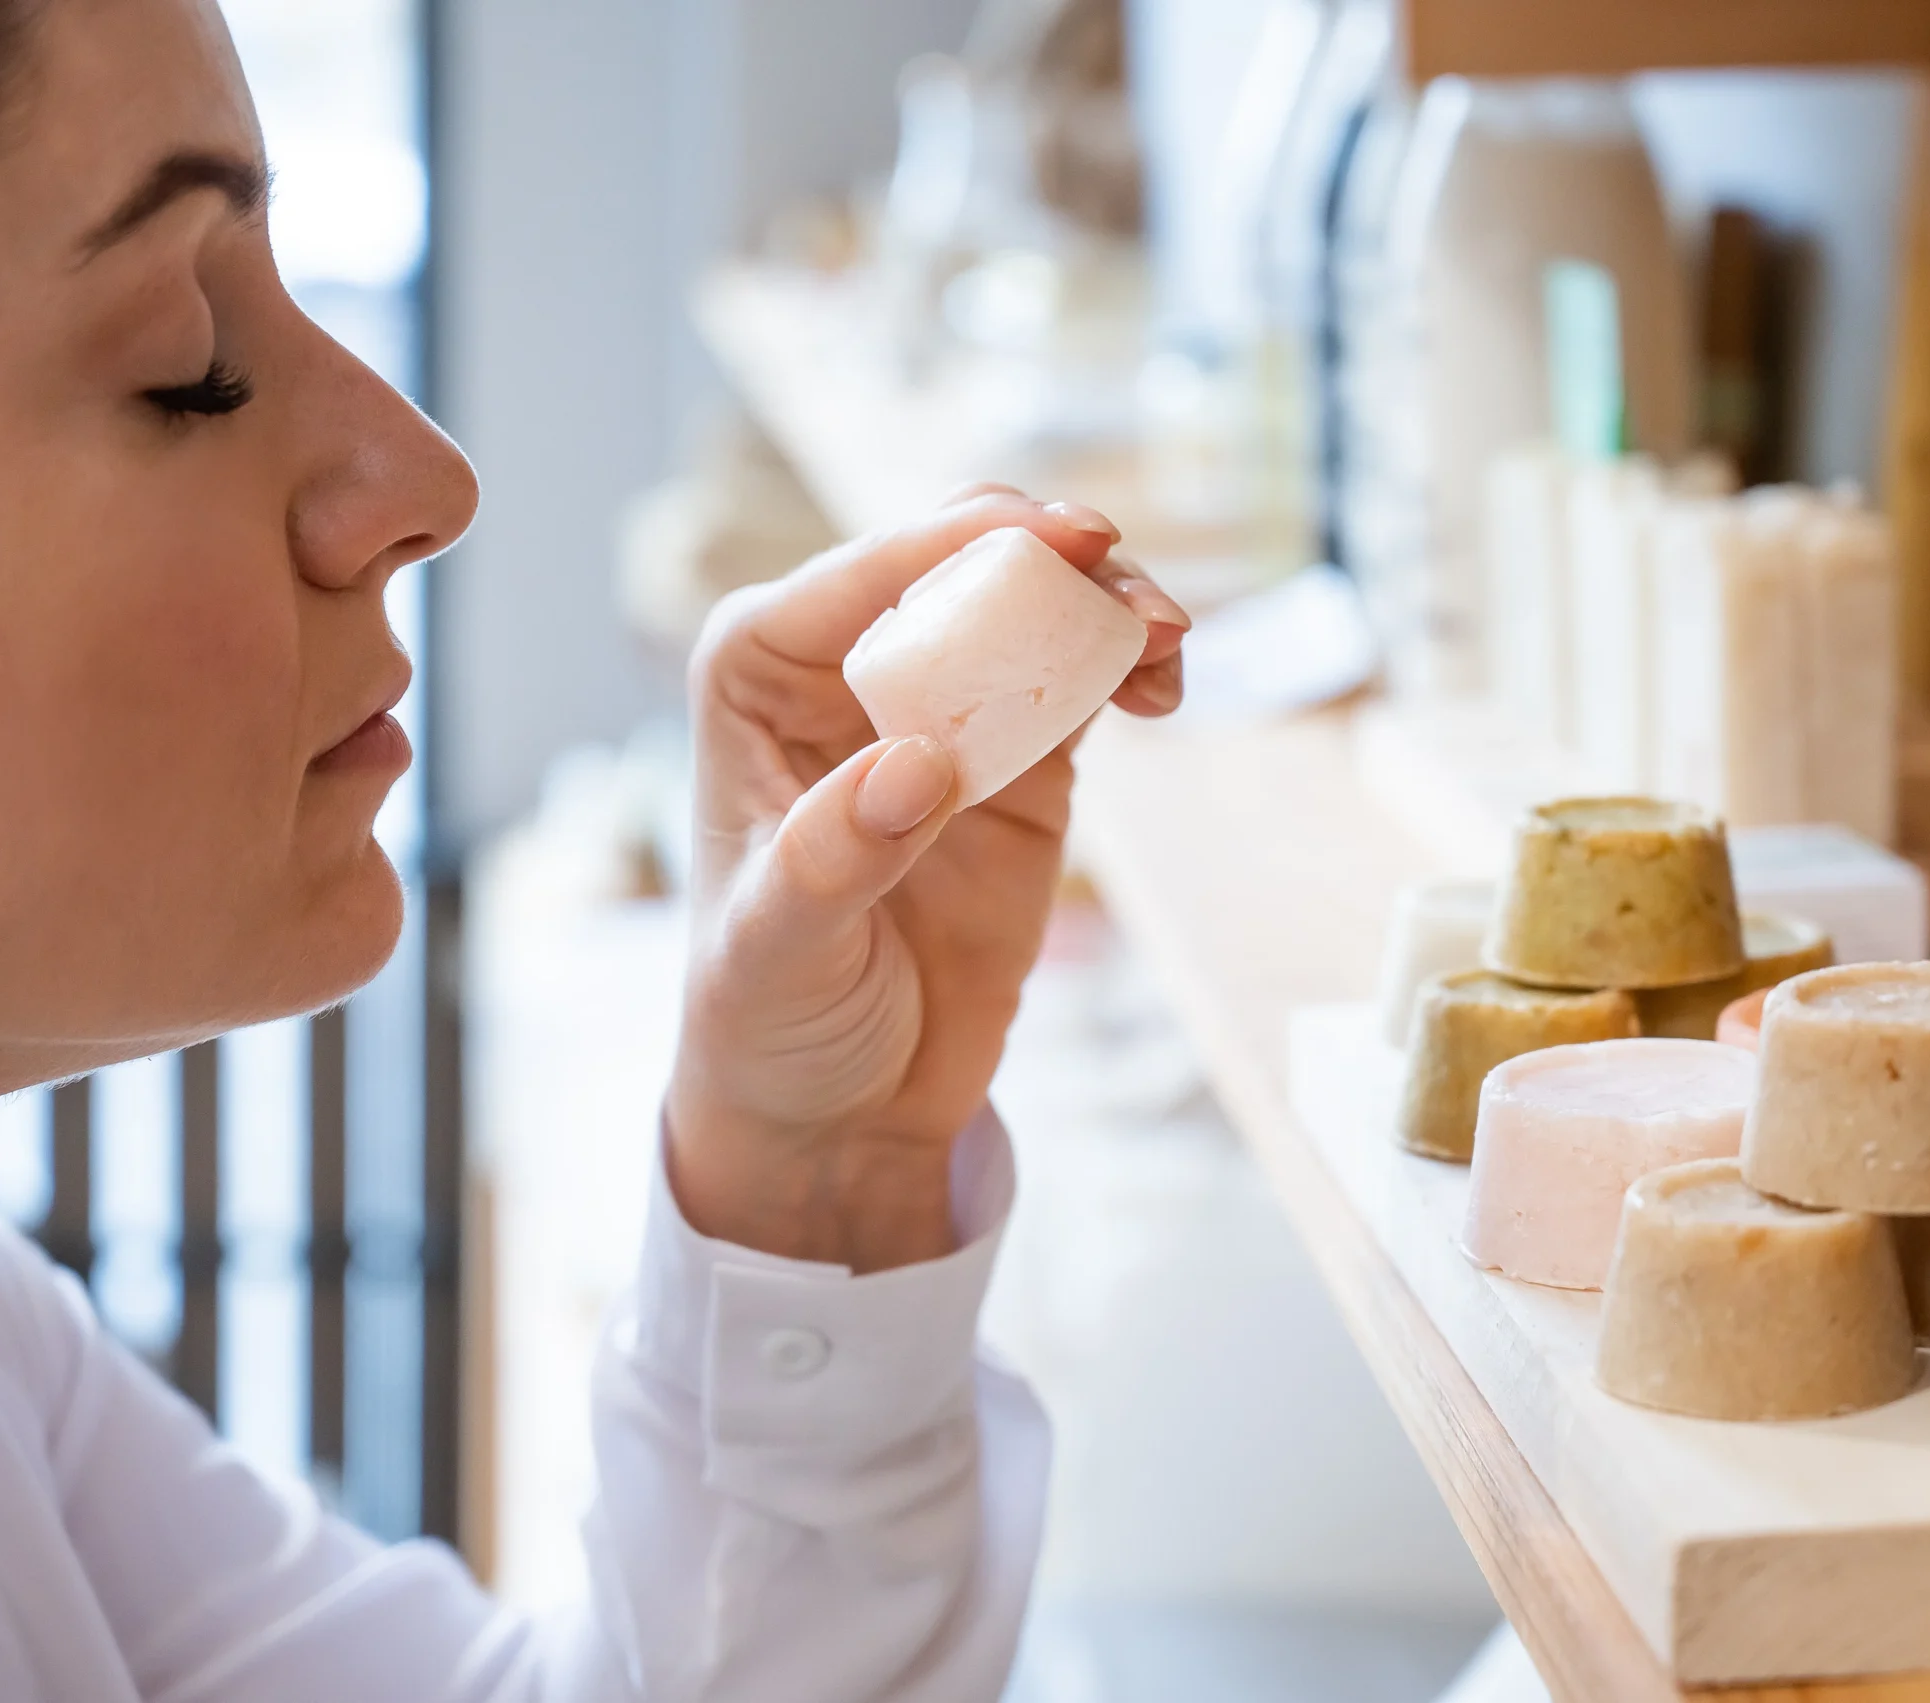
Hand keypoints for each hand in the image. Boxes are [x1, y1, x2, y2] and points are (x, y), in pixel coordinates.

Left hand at [663, 487, 1187, 1269]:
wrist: (843, 1110)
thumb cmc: (769, 1021)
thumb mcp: (776, 951)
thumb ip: (833, 859)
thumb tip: (916, 764)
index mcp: (760, 673)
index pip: (867, 576)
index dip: (964, 542)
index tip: (1063, 542)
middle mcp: (848, 667)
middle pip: (964, 560)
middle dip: (1052, 556)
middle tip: (1134, 598)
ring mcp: (944, 708)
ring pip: (1036, 604)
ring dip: (1109, 603)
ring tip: (1169, 646)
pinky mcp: (1020, 761)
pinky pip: (1083, 679)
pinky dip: (1130, 666)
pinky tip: (1163, 692)